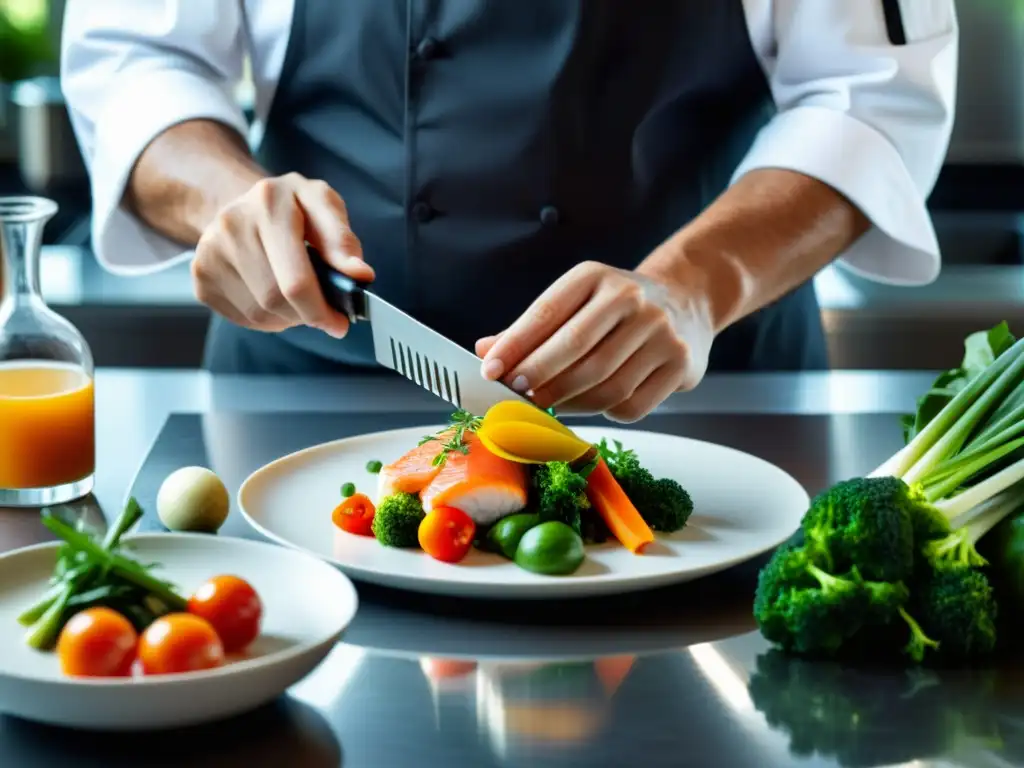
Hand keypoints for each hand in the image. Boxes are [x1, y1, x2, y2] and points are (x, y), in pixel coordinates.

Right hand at [192, 172, 373, 336]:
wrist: (242, 204)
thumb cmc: (292, 208)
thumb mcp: (323, 206)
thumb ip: (343, 240)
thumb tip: (360, 274)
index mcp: (269, 204)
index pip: (296, 280)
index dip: (321, 310)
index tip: (340, 323)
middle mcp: (231, 226)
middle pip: (276, 301)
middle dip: (307, 315)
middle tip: (324, 313)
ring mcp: (209, 253)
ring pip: (260, 314)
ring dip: (288, 317)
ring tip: (297, 295)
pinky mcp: (201, 278)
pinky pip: (243, 318)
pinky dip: (268, 318)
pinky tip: (274, 296)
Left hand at [475, 261, 712, 421]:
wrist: (686, 302)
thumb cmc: (616, 309)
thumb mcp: (575, 302)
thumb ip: (530, 328)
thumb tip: (485, 351)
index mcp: (596, 276)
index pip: (547, 313)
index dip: (516, 345)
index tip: (491, 370)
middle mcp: (632, 298)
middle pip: (576, 350)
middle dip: (539, 378)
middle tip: (517, 396)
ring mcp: (661, 332)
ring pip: (604, 384)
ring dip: (569, 402)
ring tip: (550, 405)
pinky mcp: (680, 364)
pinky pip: (631, 405)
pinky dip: (604, 412)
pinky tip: (593, 403)